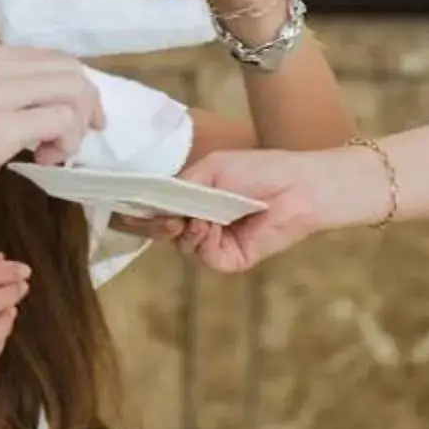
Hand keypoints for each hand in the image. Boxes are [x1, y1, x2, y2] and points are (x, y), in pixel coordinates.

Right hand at [0, 42, 104, 226]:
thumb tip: (43, 104)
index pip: (49, 58)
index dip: (72, 90)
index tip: (70, 122)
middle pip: (68, 69)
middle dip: (82, 106)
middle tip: (66, 142)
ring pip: (71, 91)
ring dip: (74, 126)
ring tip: (51, 154)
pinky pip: (60, 121)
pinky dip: (65, 143)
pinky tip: (42, 161)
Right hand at [111, 145, 378, 273]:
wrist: (301, 185)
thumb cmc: (261, 169)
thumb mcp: (210, 170)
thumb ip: (179, 187)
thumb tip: (149, 204)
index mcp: (196, 201)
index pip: (159, 211)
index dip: (142, 212)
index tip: (127, 207)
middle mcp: (203, 224)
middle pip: (165, 232)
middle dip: (159, 224)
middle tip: (165, 216)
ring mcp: (218, 243)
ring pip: (183, 246)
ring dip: (185, 231)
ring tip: (198, 217)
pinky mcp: (233, 260)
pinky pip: (205, 257)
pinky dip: (202, 243)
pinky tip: (210, 227)